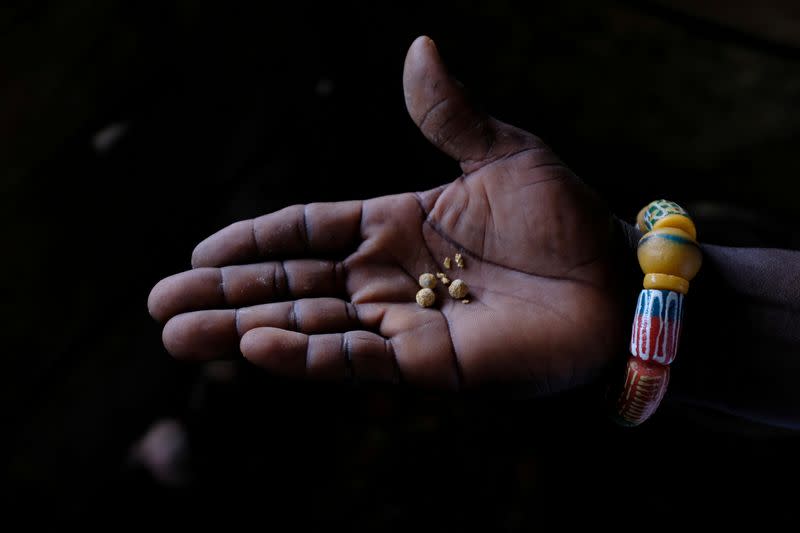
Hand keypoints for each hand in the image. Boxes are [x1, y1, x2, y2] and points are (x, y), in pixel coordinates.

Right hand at [148, 36, 626, 391]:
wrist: (619, 286)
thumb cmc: (568, 220)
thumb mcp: (504, 153)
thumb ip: (447, 113)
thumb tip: (417, 45)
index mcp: (397, 224)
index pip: (309, 231)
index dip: (255, 240)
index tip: (202, 247)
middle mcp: (389, 277)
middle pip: (290, 284)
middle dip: (225, 293)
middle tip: (159, 303)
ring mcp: (403, 321)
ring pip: (307, 325)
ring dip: (240, 330)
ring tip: (175, 334)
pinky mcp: (427, 363)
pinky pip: (354, 358)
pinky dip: (303, 354)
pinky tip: (253, 346)